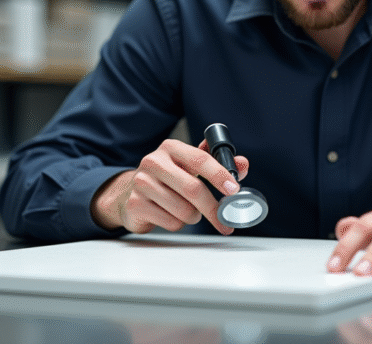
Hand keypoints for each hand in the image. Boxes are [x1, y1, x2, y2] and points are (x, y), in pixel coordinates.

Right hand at [91, 139, 248, 235]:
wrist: (128, 192)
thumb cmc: (168, 178)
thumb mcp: (190, 166)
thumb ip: (218, 164)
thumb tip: (243, 164)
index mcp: (171, 148)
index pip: (200, 159)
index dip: (219, 175)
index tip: (234, 189)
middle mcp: (154, 162)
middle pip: (193, 189)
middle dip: (213, 208)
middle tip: (225, 220)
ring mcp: (142, 183)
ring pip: (184, 210)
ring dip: (194, 216)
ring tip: (188, 210)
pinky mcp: (136, 204)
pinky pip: (171, 223)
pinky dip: (178, 224)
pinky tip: (170, 215)